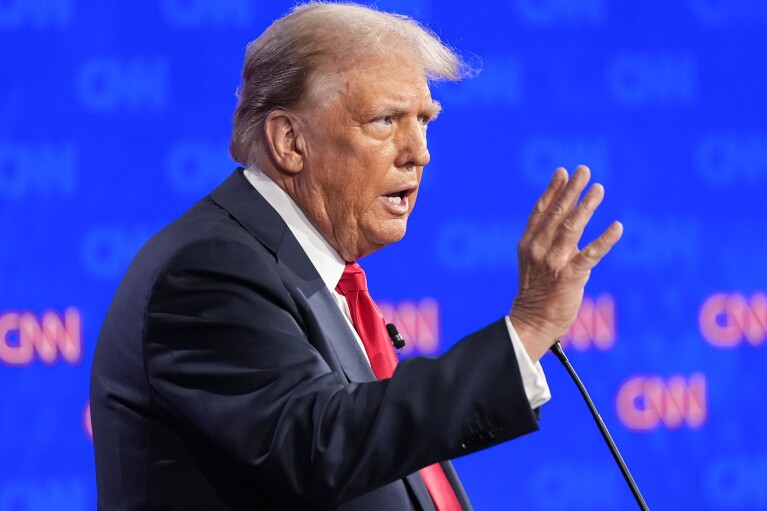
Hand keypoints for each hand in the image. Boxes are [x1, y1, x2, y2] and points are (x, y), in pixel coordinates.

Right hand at [509, 165, 622, 361]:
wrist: (532, 322)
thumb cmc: (537, 293)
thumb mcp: (534, 262)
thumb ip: (548, 241)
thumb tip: (570, 219)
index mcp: (528, 243)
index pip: (540, 211)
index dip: (552, 190)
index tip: (562, 172)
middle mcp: (538, 249)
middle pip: (556, 213)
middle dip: (571, 190)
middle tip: (584, 170)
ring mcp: (553, 262)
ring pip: (572, 228)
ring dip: (586, 206)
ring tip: (599, 189)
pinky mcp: (570, 276)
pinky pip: (591, 254)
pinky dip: (605, 240)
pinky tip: (617, 227)